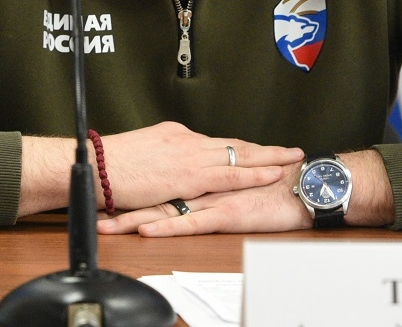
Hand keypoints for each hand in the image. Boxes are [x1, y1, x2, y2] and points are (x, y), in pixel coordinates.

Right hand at [19, 122, 300, 217]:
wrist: (96, 166)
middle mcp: (188, 141)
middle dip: (264, 148)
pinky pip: (230, 174)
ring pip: (240, 155)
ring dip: (268, 157)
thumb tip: (167, 165)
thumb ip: (159, 157)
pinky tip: (271, 174)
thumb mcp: (139, 153)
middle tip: (290, 148)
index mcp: (175, 136)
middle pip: (234, 144)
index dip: (239, 147)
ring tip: (292, 158)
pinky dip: (253, 173)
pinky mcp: (190, 175)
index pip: (215, 143)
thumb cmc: (109, 165)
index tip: (257, 148)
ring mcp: (191, 157)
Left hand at [98, 149, 394, 236]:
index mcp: (206, 171)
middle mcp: (204, 181)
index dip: (134, 182)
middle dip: (123, 199)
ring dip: (135, 217)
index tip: (107, 187)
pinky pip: (190, 223)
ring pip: (165, 208)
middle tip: (93, 204)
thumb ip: (216, 179)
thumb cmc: (279, 184)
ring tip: (105, 224)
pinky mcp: (224, 214)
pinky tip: (147, 231)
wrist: (307, 184)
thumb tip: (197, 183)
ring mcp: (212, 198)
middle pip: (156, 191)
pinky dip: (166, 227)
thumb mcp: (239, 179)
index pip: (163, 177)